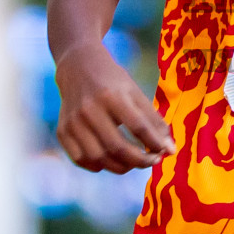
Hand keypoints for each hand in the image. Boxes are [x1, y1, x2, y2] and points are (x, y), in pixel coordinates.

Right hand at [54, 41, 175, 172]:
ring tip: (134, 162)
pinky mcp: (62, 131)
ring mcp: (73, 122)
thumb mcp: (135, 92)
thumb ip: (153, 120)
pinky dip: (99, 166)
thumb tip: (171, 150)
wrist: (77, 66)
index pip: (138, 127)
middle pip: (118, 147)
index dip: (155, 143)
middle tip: (153, 161)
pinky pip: (81, 159)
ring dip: (122, 167)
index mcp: (111, 95)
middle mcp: (89, 109)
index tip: (166, 152)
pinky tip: (111, 160)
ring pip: (99, 158)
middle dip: (141, 161)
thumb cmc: (112, 81)